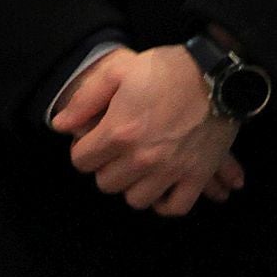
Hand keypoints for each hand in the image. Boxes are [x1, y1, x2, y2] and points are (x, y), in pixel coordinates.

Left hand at [53, 44, 244, 216]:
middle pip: (106, 183)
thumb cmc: (165, 70)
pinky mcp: (197, 175)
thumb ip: (84, 101)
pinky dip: (166, 202)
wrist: (216, 74)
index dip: (84, 150)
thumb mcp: (117, 71)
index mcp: (119, 132)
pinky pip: (175, 207)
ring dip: (133, 185)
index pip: (82, 162)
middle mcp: (142, 157)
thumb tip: (59, 127)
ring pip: (136, 199)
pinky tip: (161, 187)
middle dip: (106, 168)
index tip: (93, 141)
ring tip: (137, 168)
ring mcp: (171, 170)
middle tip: (116, 153)